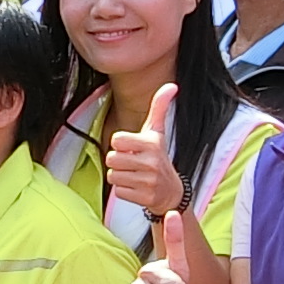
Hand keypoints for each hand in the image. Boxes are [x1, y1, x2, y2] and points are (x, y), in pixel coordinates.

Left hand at [102, 79, 181, 221]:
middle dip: (118, 162)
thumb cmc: (158, 156)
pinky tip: (137, 188)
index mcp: (151, 143)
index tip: (133, 148)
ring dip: (120, 177)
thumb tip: (172, 85)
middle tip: (133, 164)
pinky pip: (118, 191)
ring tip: (135, 176)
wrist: (171, 191)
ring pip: (113, 175)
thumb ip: (160, 107)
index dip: (121, 145)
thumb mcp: (158, 131)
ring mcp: (148, 181)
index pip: (116, 139)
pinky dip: (124, 191)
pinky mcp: (144, 198)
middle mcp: (151, 162)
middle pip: (111, 158)